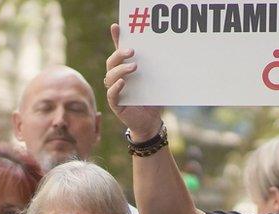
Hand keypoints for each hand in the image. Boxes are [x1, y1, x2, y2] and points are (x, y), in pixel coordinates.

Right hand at [105, 23, 163, 140]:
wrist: (151, 122)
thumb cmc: (153, 99)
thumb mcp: (155, 82)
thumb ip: (155, 69)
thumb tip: (167, 51)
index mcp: (126, 70)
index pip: (119, 52)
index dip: (116, 39)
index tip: (116, 26)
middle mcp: (117, 78)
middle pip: (112, 62)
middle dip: (120, 54)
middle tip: (132, 51)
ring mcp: (115, 91)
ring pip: (110, 76)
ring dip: (121, 69)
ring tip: (134, 67)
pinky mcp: (115, 104)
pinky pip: (112, 94)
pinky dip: (116, 87)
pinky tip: (123, 82)